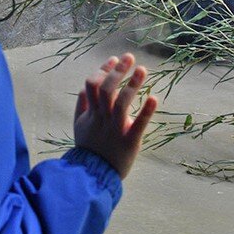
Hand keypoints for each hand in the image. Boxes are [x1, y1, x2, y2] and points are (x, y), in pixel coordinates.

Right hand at [73, 53, 157, 178]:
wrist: (93, 176)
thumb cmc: (88, 148)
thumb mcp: (79, 125)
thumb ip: (82, 105)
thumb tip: (85, 87)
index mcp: (91, 113)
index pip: (92, 84)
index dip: (103, 70)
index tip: (114, 59)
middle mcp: (102, 118)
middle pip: (106, 89)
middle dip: (118, 71)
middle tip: (129, 57)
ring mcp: (116, 129)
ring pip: (122, 102)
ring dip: (132, 84)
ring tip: (142, 69)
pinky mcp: (129, 141)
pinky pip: (138, 125)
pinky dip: (146, 111)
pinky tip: (153, 98)